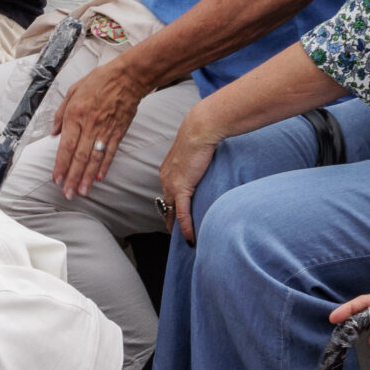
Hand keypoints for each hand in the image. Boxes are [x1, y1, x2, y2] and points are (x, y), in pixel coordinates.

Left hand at [51, 52, 145, 196]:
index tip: (56, 179)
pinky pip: (110, 152)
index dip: (61, 165)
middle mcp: (90, 125)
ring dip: (87, 177)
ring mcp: (105, 130)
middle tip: (68, 193)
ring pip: (95, 158)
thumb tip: (54, 133)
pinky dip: (104, 165)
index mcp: (76, 115)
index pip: (66, 146)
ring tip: (82, 191)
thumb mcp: (73, 90)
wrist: (128, 76)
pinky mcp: (118, 131)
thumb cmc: (100, 80)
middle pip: (80, 157)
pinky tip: (99, 177)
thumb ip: (61, 113)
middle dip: (72, 177)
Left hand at [157, 119, 220, 242]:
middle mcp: (165, 179)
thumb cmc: (200, 133)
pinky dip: (186, 227)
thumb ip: (195, 160)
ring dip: (177, 227)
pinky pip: (182, 213)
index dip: (171, 207)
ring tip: (184, 239)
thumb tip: (204, 160)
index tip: (175, 215)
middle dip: (170, 220)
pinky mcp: (181, 188)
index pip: (167, 194)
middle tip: (176, 233)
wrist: (200, 129)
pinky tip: (190, 238)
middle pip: (166, 206)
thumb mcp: (194, 149)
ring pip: (172, 212)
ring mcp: (171, 184)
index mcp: (167, 170)